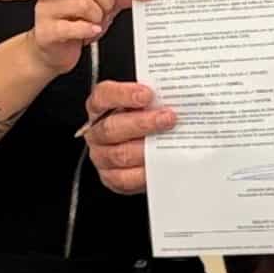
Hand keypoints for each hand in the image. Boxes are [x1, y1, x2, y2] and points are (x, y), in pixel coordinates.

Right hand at [28, 0, 141, 73]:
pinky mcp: (45, 29)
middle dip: (108, 2)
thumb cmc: (75, 27)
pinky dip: (87, 29)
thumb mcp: (102, 8)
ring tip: (94, 23)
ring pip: (83, 3)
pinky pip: (71, 26)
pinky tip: (92, 31)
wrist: (53, 53)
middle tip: (106, 12)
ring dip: (97, 17)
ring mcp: (46, 8)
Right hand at [82, 79, 174, 193]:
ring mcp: (102, 156)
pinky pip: (125, 178)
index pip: (103, 96)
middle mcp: (97, 132)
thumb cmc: (145, 119)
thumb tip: (176, 95)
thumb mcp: (146, 103)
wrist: (145, 147)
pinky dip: (144, 172)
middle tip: (168, 118)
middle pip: (112, 127)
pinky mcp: (112, 178)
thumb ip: (154, 98)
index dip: (123, 94)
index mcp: (100, 107)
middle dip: (143, 123)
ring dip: (147, 148)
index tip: (147, 94)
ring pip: (120, 154)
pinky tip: (160, 163)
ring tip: (169, 142)